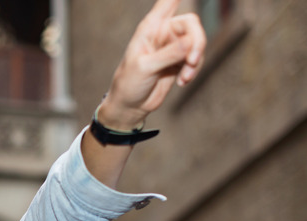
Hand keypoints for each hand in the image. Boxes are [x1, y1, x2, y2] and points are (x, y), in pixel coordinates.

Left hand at [100, 0, 205, 129]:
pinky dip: (193, 70)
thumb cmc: (129, 83)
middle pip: (191, 24)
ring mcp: (173, 46)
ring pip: (197, 42)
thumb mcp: (146, 68)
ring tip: (184, 78)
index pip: (168, 1)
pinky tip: (182, 82)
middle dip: (197, 42)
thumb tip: (191, 42)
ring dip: (195, 61)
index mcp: (150, 27)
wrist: (130, 105)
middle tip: (193, 61)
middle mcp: (163, 32)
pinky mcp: (180, 60)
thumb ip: (168, 54)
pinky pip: (196, 58)